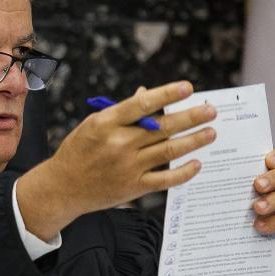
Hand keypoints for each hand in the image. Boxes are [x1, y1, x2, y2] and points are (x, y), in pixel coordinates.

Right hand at [17, 81, 216, 239]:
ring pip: (169, 151)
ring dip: (194, 141)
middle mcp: (119, 144)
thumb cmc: (79, 151)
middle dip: (191, 118)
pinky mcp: (134, 187)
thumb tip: (148, 95)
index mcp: (106, 123)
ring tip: (210, 133)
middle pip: (163, 127)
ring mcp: (128, 167)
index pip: (143, 104)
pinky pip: (165, 179)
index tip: (188, 88)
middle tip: (211, 111)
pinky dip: (183, 172)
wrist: (63, 187)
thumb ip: (122, 112)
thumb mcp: (94, 125)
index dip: (167, 94)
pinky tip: (196, 163)